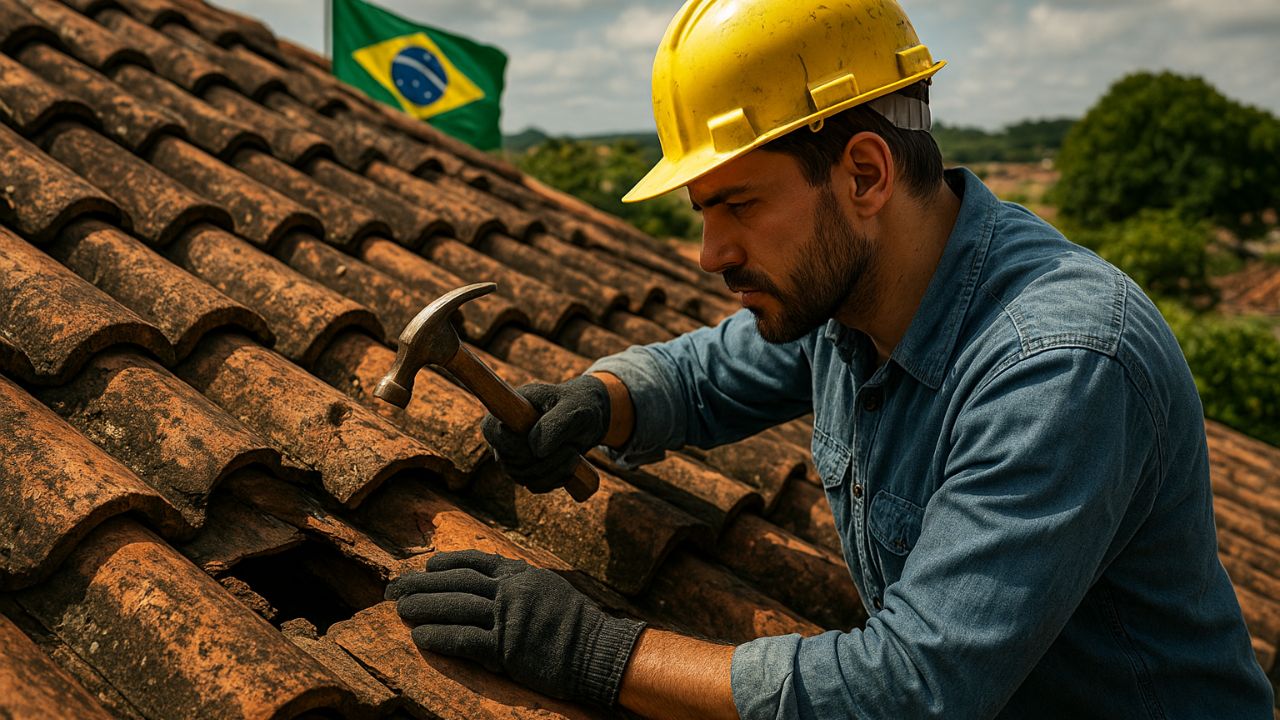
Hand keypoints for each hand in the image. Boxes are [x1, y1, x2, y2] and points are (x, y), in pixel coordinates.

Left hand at [386, 550, 644, 706]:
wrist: (599, 650)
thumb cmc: (578, 624)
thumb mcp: (550, 590)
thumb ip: (521, 582)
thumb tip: (498, 577)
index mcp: (522, 575)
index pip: (477, 562)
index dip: (448, 563)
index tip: (426, 565)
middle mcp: (512, 591)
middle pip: (459, 582)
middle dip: (423, 584)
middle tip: (395, 586)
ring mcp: (509, 619)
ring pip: (457, 607)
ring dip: (424, 607)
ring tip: (399, 608)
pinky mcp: (507, 648)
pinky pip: (465, 639)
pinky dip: (440, 637)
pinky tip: (420, 637)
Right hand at [481, 374, 609, 492]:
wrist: (588, 417)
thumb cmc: (579, 404)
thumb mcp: (575, 408)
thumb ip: (555, 424)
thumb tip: (536, 451)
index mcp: (509, 409)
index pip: (490, 430)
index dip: (510, 445)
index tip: (537, 448)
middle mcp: (506, 433)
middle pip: (509, 461)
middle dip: (543, 461)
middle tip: (570, 449)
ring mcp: (515, 454)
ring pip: (523, 477)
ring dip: (553, 471)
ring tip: (574, 453)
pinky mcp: (528, 470)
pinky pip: (536, 485)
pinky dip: (556, 479)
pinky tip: (571, 465)